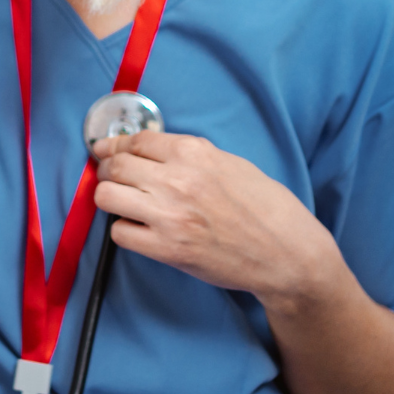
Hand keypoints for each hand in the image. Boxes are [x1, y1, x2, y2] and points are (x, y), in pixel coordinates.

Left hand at [89, 130, 347, 313]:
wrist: (286, 254)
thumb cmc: (267, 208)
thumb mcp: (232, 163)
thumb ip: (191, 155)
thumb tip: (154, 150)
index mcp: (194, 153)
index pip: (136, 140)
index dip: (117, 145)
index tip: (107, 150)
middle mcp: (177, 180)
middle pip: (115, 166)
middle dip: (108, 170)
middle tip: (113, 178)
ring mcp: (169, 215)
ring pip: (107, 196)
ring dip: (111, 198)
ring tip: (124, 203)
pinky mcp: (166, 249)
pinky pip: (119, 233)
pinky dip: (125, 230)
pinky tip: (140, 229)